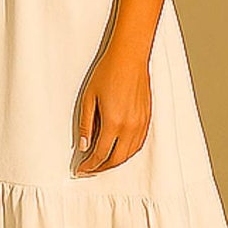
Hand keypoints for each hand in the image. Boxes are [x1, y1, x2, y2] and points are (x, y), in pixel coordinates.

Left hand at [74, 48, 151, 173]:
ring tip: (102, 162)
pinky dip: (128, 152)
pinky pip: (139, 143)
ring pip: (129, 153)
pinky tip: (119, 150)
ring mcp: (141, 123)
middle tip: (89, 168)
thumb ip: (86, 125)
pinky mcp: (147, 118)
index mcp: (113, 123)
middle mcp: (130, 127)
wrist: (129, 58)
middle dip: (102, 167)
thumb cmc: (107, 73)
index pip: (100, 153)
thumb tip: (83, 146)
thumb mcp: (88, 98)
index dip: (89, 165)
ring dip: (116, 161)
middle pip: (116, 159)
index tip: (80, 169)